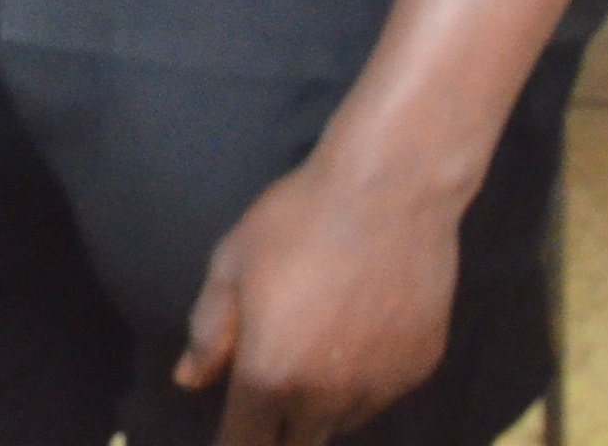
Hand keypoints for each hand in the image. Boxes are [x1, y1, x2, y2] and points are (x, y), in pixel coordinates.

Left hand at [176, 154, 463, 445]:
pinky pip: (380, 393)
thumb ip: (208, 332)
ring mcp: (378, 387)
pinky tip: (360, 328)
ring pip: (341, 423)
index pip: (244, 444)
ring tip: (318, 343)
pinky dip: (364, 379)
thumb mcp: (232, 264)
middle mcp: (326, 396)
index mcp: (270, 374)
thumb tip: (189, 380)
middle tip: (274, 382)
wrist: (392, 188)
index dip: (233, 442)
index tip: (234, 430)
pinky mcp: (418, 369)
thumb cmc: (300, 218)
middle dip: (277, 429)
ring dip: (321, 406)